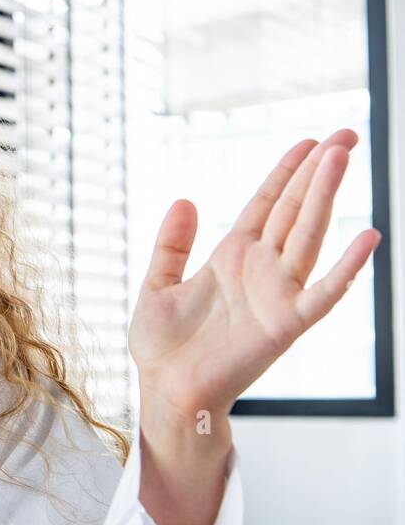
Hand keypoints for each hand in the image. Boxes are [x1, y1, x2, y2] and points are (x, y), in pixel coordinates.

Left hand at [126, 129, 380, 524]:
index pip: (266, 203)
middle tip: (346, 133)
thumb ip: (171, 244)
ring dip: (327, 197)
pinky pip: (323, 293)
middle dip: (320, 171)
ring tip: (342, 156)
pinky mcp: (285, 325)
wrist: (164, 391)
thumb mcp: (156, 285)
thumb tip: (184, 198)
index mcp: (231, 257)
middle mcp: (260, 270)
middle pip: (296, 210)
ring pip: (308, 235)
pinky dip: (346, 268)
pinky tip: (367, 237)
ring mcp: (276, 294)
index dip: (287, 172)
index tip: (309, 140)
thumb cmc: (162, 348)